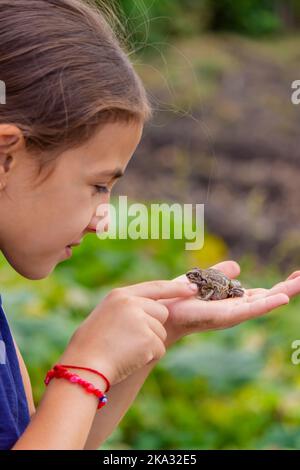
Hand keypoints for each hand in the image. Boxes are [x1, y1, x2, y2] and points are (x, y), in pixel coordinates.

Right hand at [61, 280, 197, 384]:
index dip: (176, 288)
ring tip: (125, 349)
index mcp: (120, 295)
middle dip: (154, 327)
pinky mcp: (148, 339)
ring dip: (149, 344)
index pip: (155, 287)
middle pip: (162, 312)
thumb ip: (128, 309)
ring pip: (161, 332)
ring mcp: (141, 320)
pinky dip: (148, 356)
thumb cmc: (90, 346)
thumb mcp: (106, 316)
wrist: (83, 367)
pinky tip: (130, 358)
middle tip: (129, 339)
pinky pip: (159, 348)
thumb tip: (155, 311)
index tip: (192, 289)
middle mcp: (132, 303)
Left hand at [159, 261, 299, 346]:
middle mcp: (238, 308)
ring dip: (285, 293)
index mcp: (236, 300)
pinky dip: (268, 304)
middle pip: (270, 298)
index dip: (282, 285)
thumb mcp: (208, 279)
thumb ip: (222, 273)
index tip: (298, 274)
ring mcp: (234, 313)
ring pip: (266, 303)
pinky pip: (251, 309)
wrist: (164, 310)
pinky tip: (283, 298)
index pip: (265, 293)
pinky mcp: (226, 316)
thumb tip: (238, 267)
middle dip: (289, 289)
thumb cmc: (183, 297)